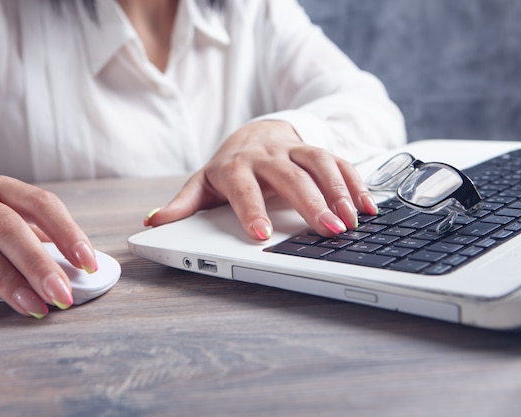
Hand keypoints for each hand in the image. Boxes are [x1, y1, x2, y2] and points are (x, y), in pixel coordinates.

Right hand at [0, 176, 97, 320]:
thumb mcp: (7, 220)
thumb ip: (37, 239)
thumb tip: (74, 270)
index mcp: (3, 188)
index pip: (42, 203)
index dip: (68, 233)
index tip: (88, 263)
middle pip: (9, 228)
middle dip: (39, 264)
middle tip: (62, 294)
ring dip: (8, 282)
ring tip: (34, 308)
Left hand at [144, 120, 378, 238]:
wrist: (254, 133)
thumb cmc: (229, 167)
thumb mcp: (203, 184)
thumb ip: (183, 205)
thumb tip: (152, 223)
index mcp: (235, 166)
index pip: (243, 187)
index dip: (251, 210)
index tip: (261, 235)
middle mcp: (266, 155)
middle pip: (289, 175)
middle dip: (309, 203)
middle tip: (326, 231)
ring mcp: (294, 149)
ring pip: (319, 162)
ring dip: (338, 191)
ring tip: (352, 221)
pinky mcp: (316, 149)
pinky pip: (340, 161)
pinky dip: (356, 183)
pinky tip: (368, 207)